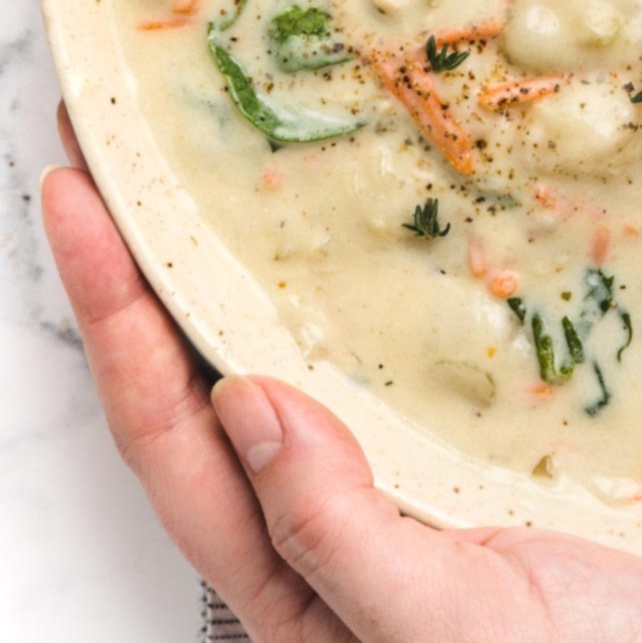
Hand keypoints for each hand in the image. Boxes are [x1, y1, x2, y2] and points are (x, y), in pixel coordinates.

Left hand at [41, 105, 641, 642]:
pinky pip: (395, 337)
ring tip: (221, 152)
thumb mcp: (452, 633)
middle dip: (154, 254)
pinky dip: (366, 270)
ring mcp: (402, 465)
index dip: (111, 310)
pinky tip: (372, 210)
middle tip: (124, 137)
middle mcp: (330, 513)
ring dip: (247, 248)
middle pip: (208, 369)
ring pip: (298, 339)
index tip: (78, 194)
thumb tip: (247, 406)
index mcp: (291, 579)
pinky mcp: (475, 429)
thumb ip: (339, 537)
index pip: (168, 431)